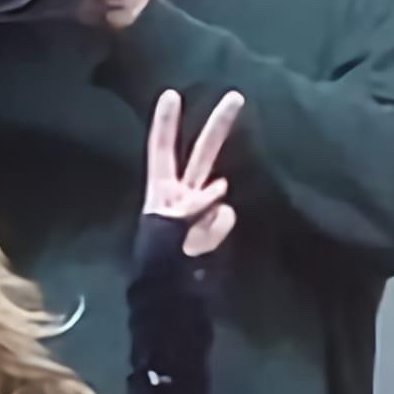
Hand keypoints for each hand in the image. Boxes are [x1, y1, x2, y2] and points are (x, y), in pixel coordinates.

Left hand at [144, 89, 243, 256]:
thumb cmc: (158, 266)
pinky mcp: (215, 227)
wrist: (172, 299)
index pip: (162, 151)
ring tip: (196, 228)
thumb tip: (221, 197)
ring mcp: (202, 211)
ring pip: (217, 187)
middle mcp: (182, 194)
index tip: (171, 94)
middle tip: (236, 97)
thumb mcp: (165, 235)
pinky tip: (204, 245)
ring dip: (215, 191)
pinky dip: (217, 228)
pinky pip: (224, 217)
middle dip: (218, 127)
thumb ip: (190, 213)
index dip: (166, 124)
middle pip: (201, 154)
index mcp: (160, 192)